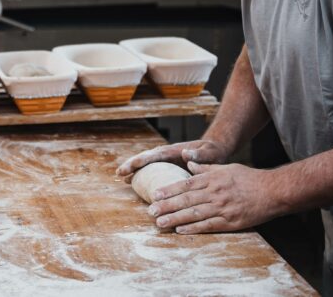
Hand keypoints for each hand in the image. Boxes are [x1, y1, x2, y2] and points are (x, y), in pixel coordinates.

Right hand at [115, 139, 229, 181]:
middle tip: (118, 173)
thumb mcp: (209, 152)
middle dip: (132, 165)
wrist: (214, 150)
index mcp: (175, 151)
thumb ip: (199, 154)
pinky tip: (135, 182)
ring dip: (134, 170)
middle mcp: (168, 154)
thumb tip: (185, 153)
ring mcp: (167, 160)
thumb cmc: (213, 152)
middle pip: (146, 158)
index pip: (155, 155)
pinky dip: (143, 174)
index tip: (130, 165)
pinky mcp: (169, 167)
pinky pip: (153, 170)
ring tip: (122, 178)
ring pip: (147, 164)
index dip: (142, 160)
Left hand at [147, 161, 280, 233]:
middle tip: (151, 211)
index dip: (169, 190)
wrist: (272, 191)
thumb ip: (205, 167)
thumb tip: (188, 161)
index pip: (186, 184)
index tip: (155, 194)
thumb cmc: (249, 178)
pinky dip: (193, 228)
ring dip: (175, 219)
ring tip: (160, 222)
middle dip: (167, 206)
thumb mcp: (226, 168)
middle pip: (186, 200)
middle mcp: (215, 193)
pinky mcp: (230, 222)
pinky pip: (208, 225)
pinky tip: (180, 230)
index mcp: (213, 179)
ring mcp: (222, 208)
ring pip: (194, 214)